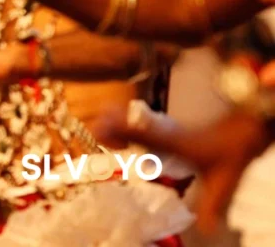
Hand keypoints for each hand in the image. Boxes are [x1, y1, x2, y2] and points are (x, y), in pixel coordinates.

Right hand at [93, 104, 272, 234]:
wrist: (246, 124)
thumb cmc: (232, 149)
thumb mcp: (224, 181)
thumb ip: (213, 205)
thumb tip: (206, 231)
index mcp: (174, 142)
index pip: (141, 131)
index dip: (119, 128)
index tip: (103, 134)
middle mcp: (164, 130)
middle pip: (127, 116)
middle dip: (107, 123)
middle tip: (99, 139)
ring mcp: (164, 125)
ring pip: (131, 115)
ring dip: (113, 121)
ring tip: (105, 137)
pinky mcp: (166, 126)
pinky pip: (138, 120)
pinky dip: (124, 124)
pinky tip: (122, 139)